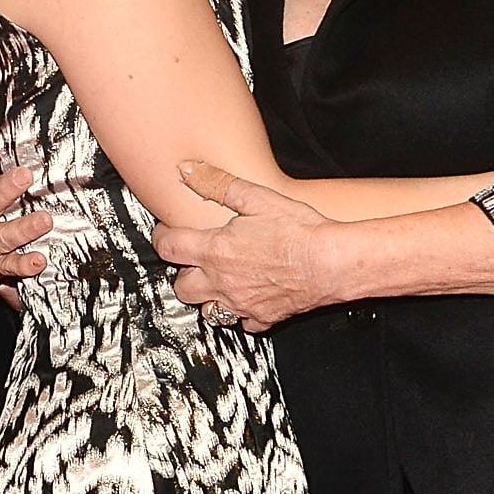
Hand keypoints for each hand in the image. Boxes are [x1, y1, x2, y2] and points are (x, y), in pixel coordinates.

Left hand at [153, 162, 336, 332]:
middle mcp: (222, 282)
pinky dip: (242, 313)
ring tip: (220, 282)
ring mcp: (241, 303)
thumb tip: (190, 171)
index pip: (168, 248)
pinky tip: (250, 298)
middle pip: (181, 288)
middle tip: (194, 262)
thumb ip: (219, 184)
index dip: (162, 238)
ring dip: (208, 297)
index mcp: (215, 251)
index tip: (167, 234)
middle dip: (183, 274)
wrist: (331, 262)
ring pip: (207, 311)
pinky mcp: (263, 317)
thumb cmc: (299, 231)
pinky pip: (242, 322)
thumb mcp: (257, 197)